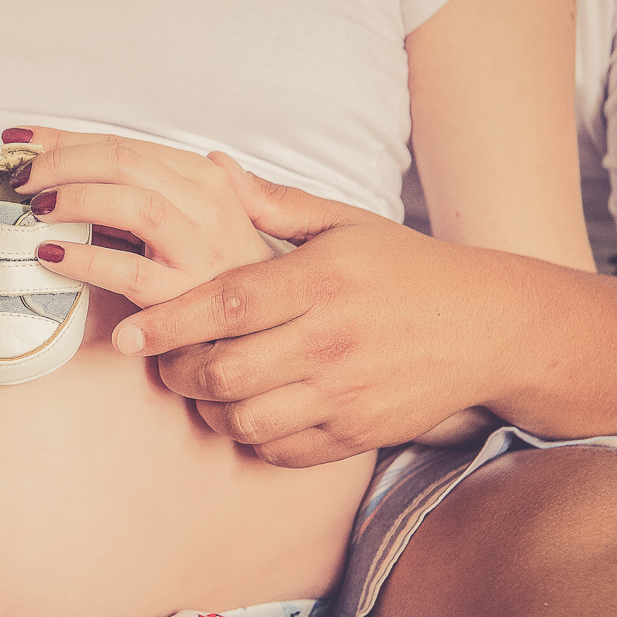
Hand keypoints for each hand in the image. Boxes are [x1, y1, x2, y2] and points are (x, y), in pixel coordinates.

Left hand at [6, 128, 273, 307]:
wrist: (264, 322)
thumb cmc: (212, 265)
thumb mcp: (180, 214)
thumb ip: (133, 188)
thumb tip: (56, 154)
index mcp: (201, 176)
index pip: (124, 144)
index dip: (66, 138)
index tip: (19, 141)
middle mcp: (206, 204)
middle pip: (125, 162)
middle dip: (63, 162)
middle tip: (21, 179)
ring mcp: (200, 249)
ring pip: (135, 204)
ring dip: (77, 198)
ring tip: (36, 209)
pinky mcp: (186, 297)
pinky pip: (129, 271)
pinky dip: (85, 258)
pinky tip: (52, 255)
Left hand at [113, 153, 511, 466]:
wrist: (490, 327)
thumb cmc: (407, 269)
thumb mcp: (345, 224)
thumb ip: (273, 204)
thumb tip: (212, 165)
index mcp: (321, 280)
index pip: (225, 304)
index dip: (167, 323)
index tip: (126, 335)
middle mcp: (331, 340)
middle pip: (224, 372)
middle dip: (177, 371)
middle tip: (163, 360)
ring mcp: (345, 393)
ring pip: (245, 419)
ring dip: (208, 409)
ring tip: (203, 388)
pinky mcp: (357, 434)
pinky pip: (280, 451)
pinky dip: (250, 437)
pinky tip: (248, 411)